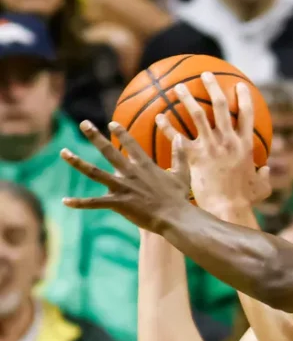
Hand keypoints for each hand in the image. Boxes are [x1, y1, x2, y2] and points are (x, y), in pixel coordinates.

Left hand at [61, 121, 191, 233]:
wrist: (174, 217)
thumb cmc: (179, 197)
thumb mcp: (182, 173)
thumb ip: (179, 155)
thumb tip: (180, 138)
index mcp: (145, 165)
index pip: (131, 144)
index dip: (121, 132)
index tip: (111, 123)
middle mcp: (130, 173)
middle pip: (109, 151)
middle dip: (95, 136)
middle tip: (84, 123)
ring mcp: (122, 187)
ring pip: (95, 172)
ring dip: (78, 162)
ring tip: (63, 152)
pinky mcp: (118, 203)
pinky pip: (95, 203)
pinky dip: (79, 203)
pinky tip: (65, 201)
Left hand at [155, 73, 270, 214]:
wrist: (227, 207)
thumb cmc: (245, 200)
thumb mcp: (261, 187)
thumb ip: (265, 176)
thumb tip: (266, 169)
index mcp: (245, 145)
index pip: (247, 115)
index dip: (244, 98)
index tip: (239, 85)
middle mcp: (228, 140)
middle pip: (220, 106)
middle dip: (213, 87)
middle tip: (206, 75)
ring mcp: (211, 146)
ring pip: (197, 114)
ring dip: (187, 98)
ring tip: (177, 87)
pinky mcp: (194, 156)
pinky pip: (177, 137)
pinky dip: (167, 126)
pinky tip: (158, 117)